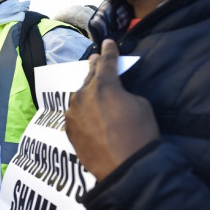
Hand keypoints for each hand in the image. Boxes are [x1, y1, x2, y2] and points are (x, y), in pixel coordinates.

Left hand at [65, 39, 158, 180]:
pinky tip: (86, 114)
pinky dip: (82, 112)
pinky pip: (76, 115)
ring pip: (79, 98)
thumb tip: (114, 97)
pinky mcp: (69, 131)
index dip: (109, 51)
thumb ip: (123, 94)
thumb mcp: (140, 105)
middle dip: (93, 67)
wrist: (125, 168)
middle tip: (94, 59)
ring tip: (90, 88)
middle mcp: (82, 96)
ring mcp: (72, 114)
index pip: (106, 62)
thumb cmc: (139, 134)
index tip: (107, 42)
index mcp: (103, 85)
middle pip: (89, 78)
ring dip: (86, 92)